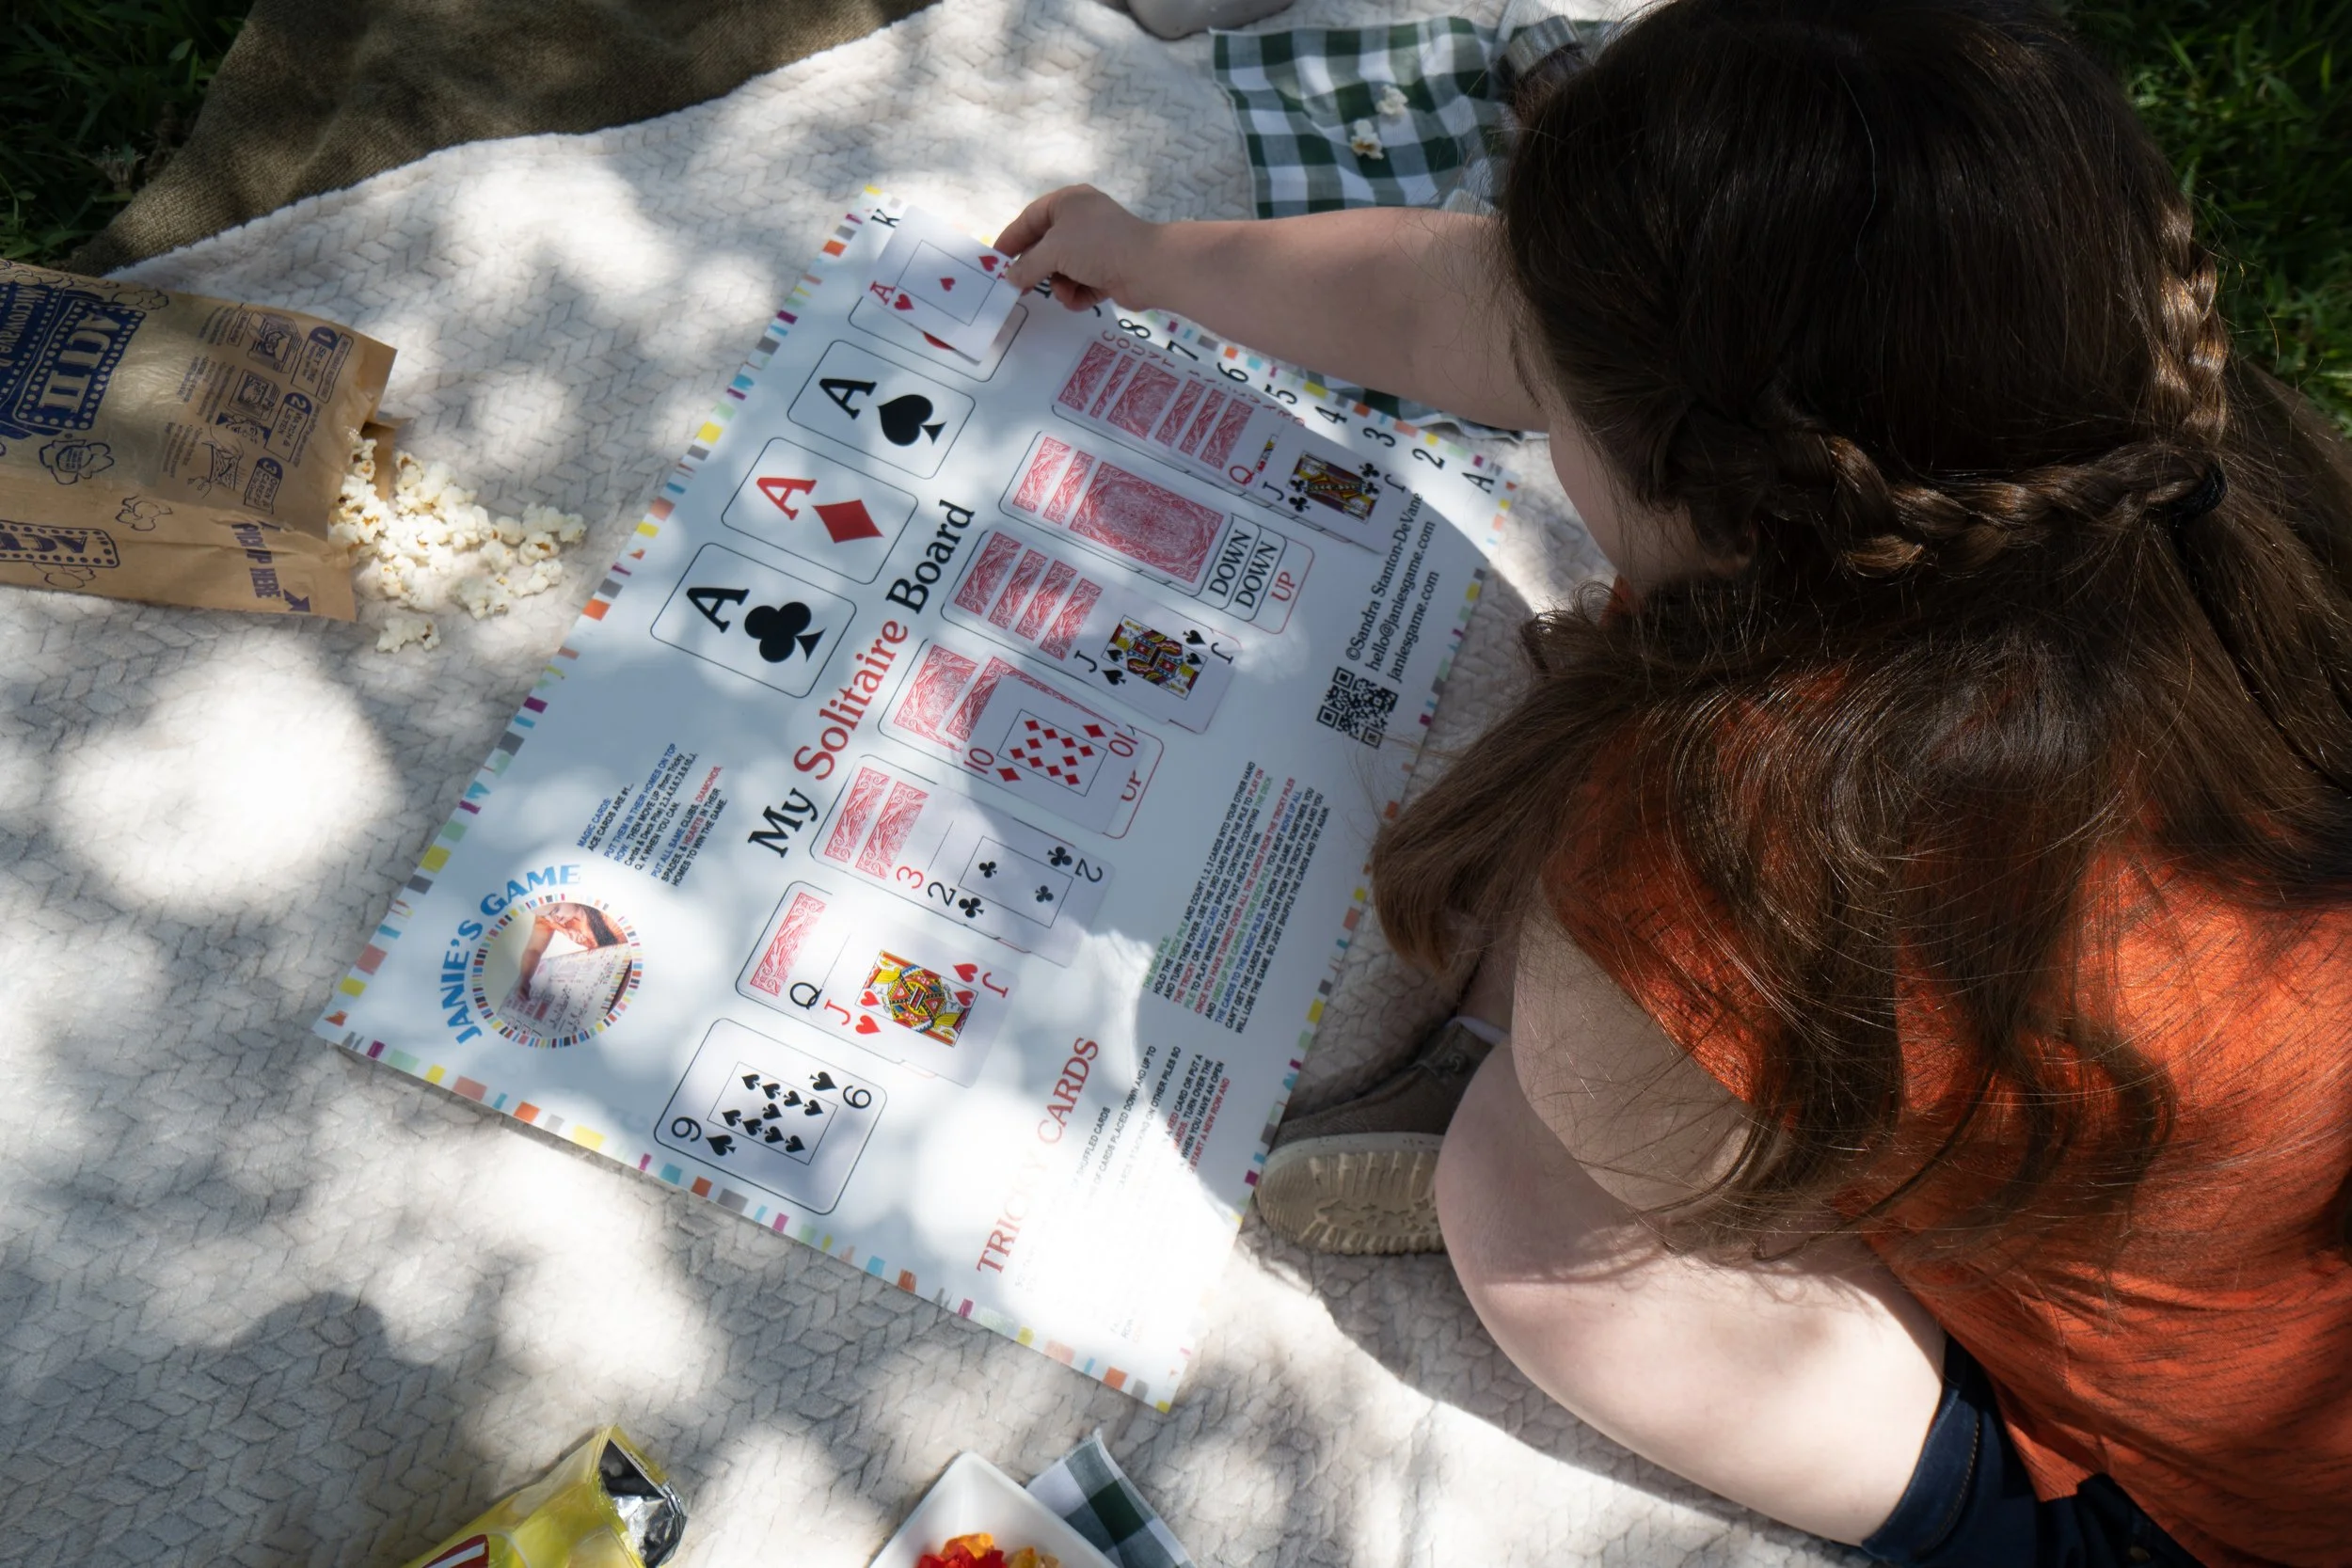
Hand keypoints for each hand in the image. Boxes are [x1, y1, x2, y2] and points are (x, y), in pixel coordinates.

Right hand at [999, 185, 1159, 311]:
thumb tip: (1010, 278)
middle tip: (1018, 288)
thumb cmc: (1096, 246)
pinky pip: (1081, 283)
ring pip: (1062, 269)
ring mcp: (1096, 246)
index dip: (1011, 239)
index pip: (1030, 219)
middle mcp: (1082, 221)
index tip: (995, 261)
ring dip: (1059, 284)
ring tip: (1064, 291)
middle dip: (1036, 269)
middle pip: (1046, 247)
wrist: (1147, 266)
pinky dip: (1077, 293)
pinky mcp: (1107, 270)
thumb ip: (1027, 265)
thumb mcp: (1053, 250)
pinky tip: (1079, 299)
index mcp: (1068, 202)